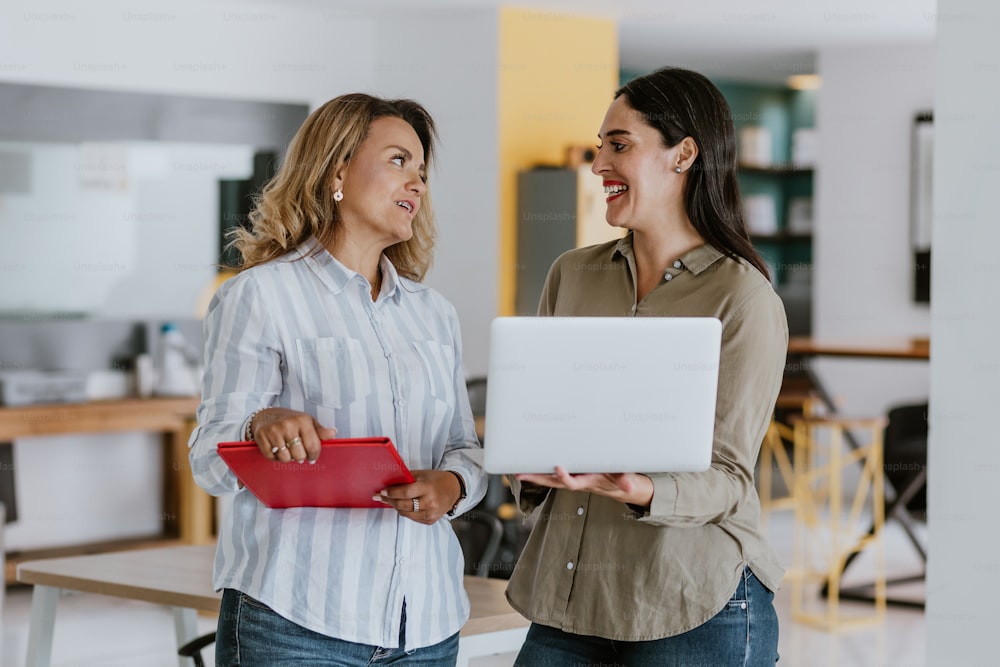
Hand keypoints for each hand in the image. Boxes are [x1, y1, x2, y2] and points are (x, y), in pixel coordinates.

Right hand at [249, 407, 336, 463]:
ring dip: (287, 458)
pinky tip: (277, 449)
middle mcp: (288, 425)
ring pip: (285, 458)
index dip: (314, 455)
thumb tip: (333, 433)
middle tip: (298, 453)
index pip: (313, 447)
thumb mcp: (308, 421)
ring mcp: (274, 431)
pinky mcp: (261, 437)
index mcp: (302, 420)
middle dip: (300, 457)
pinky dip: (275, 457)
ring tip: (287, 450)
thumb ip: (320, 430)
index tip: (312, 457)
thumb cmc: (290, 420)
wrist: (266, 415)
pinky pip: (272, 457)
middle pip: (299, 455)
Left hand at [373, 470, 461, 524]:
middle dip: (389, 501)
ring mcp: (430, 514)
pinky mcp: (430, 521)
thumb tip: (388, 483)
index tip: (381, 492)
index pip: (405, 493)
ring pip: (405, 513)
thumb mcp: (422, 474)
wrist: (454, 490)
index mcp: (428, 488)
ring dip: (396, 506)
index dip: (391, 493)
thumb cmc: (436, 480)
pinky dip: (406, 511)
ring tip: (390, 500)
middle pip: (403, 505)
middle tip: (379, 497)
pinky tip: (404, 505)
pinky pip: (412, 518)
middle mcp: (430, 502)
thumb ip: (407, 479)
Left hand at [516, 467, 653, 507]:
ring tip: (518, 472)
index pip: (574, 482)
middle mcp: (578, 482)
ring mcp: (573, 479)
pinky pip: (552, 475)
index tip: (558, 468)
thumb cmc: (620, 479)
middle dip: (538, 479)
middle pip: (554, 483)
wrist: (621, 486)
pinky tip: (527, 469)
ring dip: (534, 477)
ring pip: (550, 480)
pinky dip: (540, 473)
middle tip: (522, 474)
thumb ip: (625, 481)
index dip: (565, 477)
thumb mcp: (625, 479)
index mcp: (589, 482)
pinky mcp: (571, 475)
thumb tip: (629, 487)